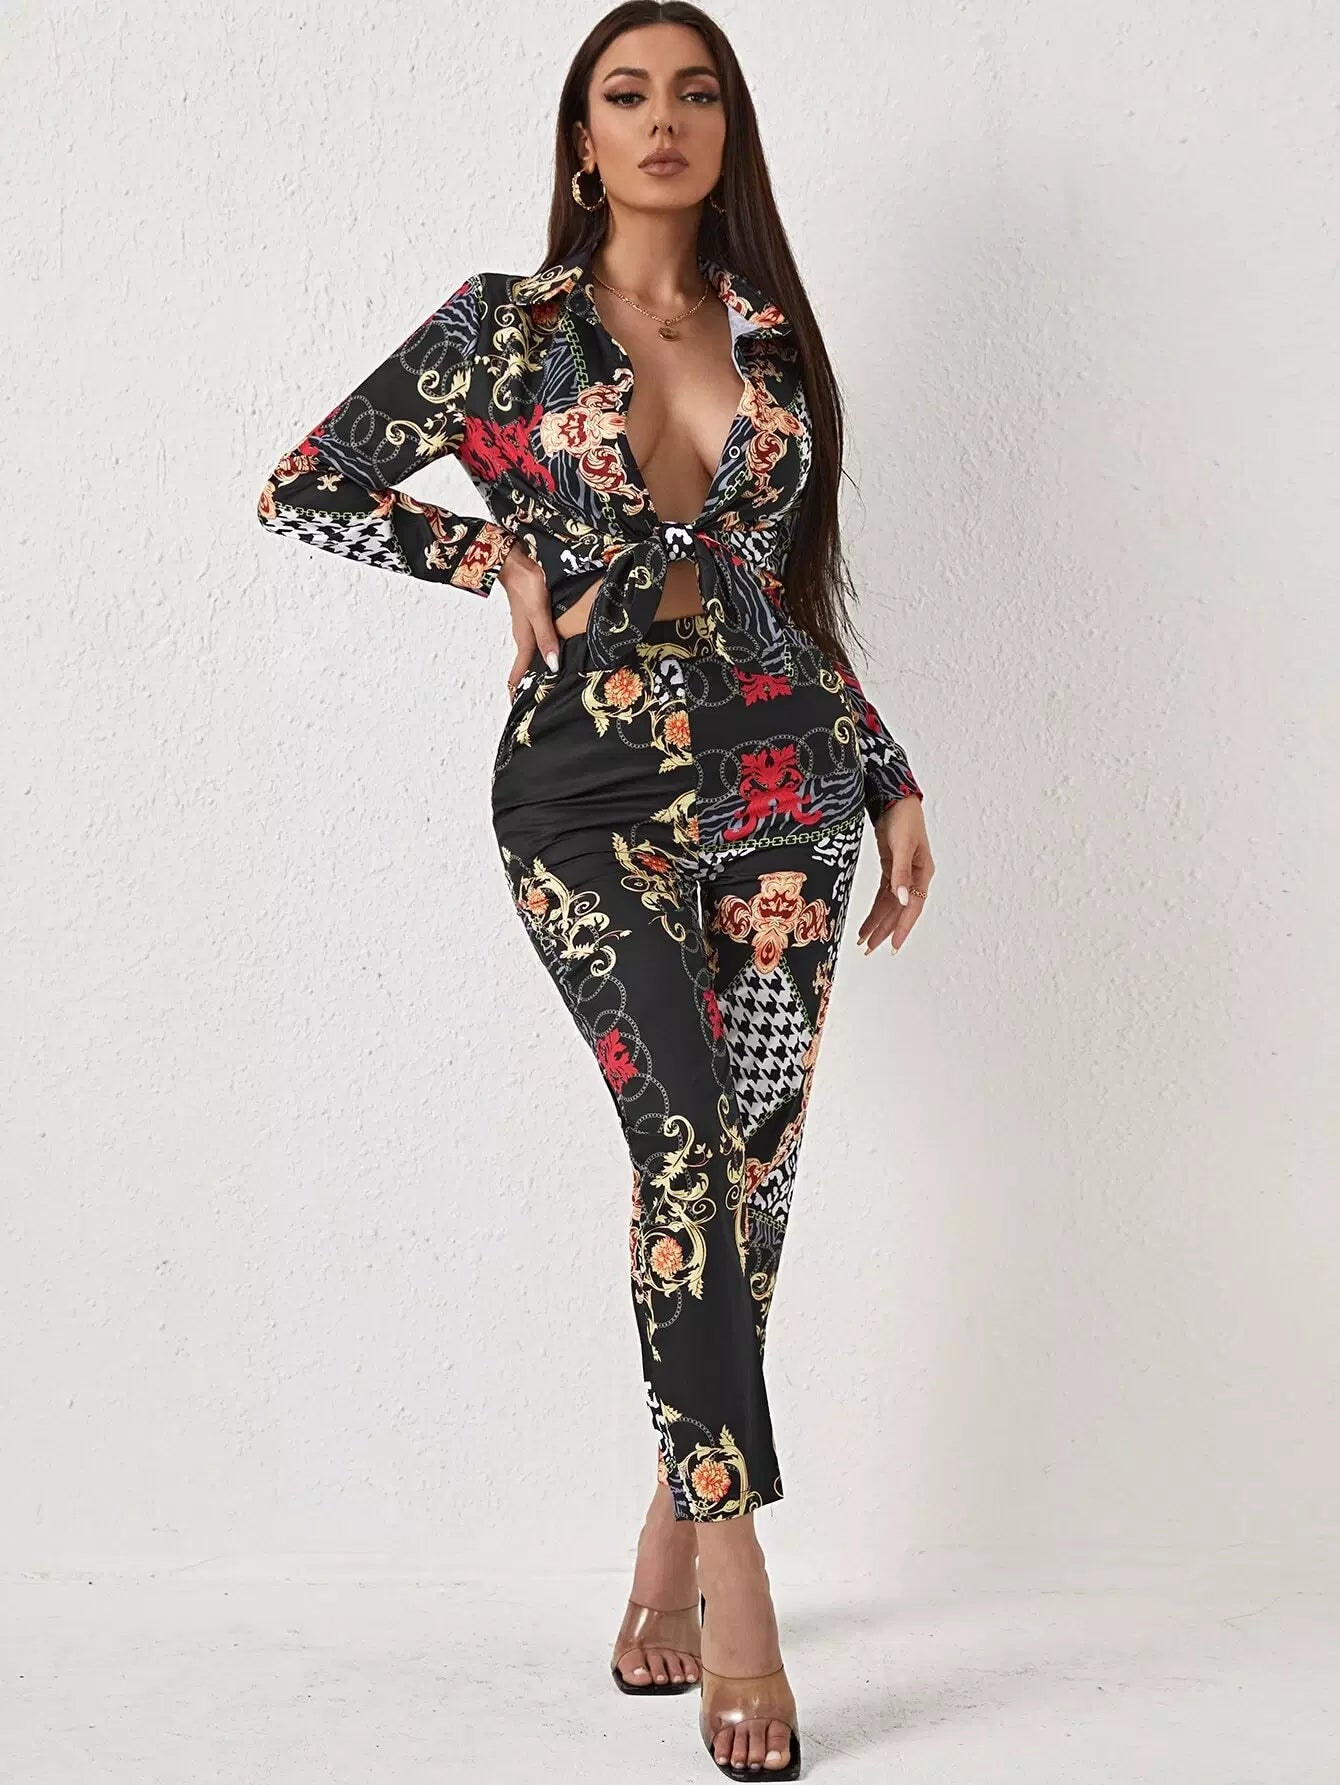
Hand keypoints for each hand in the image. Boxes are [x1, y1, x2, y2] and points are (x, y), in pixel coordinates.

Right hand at [497, 538, 562, 697]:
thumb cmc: (527, 584)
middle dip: (529, 684)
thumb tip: (552, 666)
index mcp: (525, 640)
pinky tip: (551, 652)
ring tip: (546, 682)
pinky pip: (536, 641)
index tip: (519, 708)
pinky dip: (542, 652)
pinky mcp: (532, 617)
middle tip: (536, 702)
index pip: (520, 672)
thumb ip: (546, 638)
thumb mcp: (539, 612)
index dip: (519, 690)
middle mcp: (525, 636)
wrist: (515, 559)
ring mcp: (527, 627)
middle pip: (526, 666)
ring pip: (532, 654)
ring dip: (536, 668)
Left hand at [856, 796, 933, 954]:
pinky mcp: (891, 868)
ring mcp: (902, 874)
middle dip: (885, 930)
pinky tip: (867, 921)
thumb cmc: (904, 818)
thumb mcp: (901, 845)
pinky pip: (884, 895)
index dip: (902, 928)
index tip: (893, 946)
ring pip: (890, 905)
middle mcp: (914, 877)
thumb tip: (902, 900)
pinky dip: (876, 908)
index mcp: (923, 873)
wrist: (895, 798)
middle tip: (869, 949)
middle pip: (900, 910)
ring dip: (878, 922)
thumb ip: (900, 874)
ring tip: (864, 941)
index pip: (913, 907)